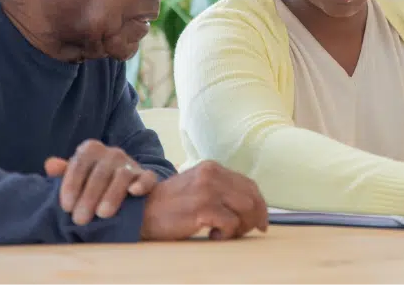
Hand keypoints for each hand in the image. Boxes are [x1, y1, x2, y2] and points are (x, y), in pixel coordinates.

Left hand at [45, 139, 156, 225]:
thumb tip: (50, 164)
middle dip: (89, 197)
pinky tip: (134, 193)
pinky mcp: (146, 176)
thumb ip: (64, 172)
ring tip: (102, 215)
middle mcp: (112, 153)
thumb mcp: (76, 177)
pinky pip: (148, 177)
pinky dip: (142, 184)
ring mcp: (131, 164)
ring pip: (122, 175)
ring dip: (112, 195)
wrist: (123, 188)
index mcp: (92, 150)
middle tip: (80, 219)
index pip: (80, 162)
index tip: (66, 207)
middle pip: (100, 172)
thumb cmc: (91, 184)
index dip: (72, 184)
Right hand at [140, 160, 267, 240]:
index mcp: (212, 168)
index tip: (262, 220)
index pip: (248, 184)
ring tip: (225, 233)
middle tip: (247, 231)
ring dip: (241, 226)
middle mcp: (212, 174)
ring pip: (246, 208)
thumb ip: (219, 189)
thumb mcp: (197, 187)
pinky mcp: (202, 208)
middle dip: (255, 217)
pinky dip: (227, 234)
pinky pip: (231, 223)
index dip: (259, 203)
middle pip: (251, 196)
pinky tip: (212, 235)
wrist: (142, 212)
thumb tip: (248, 205)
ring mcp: (207, 190)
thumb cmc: (170, 205)